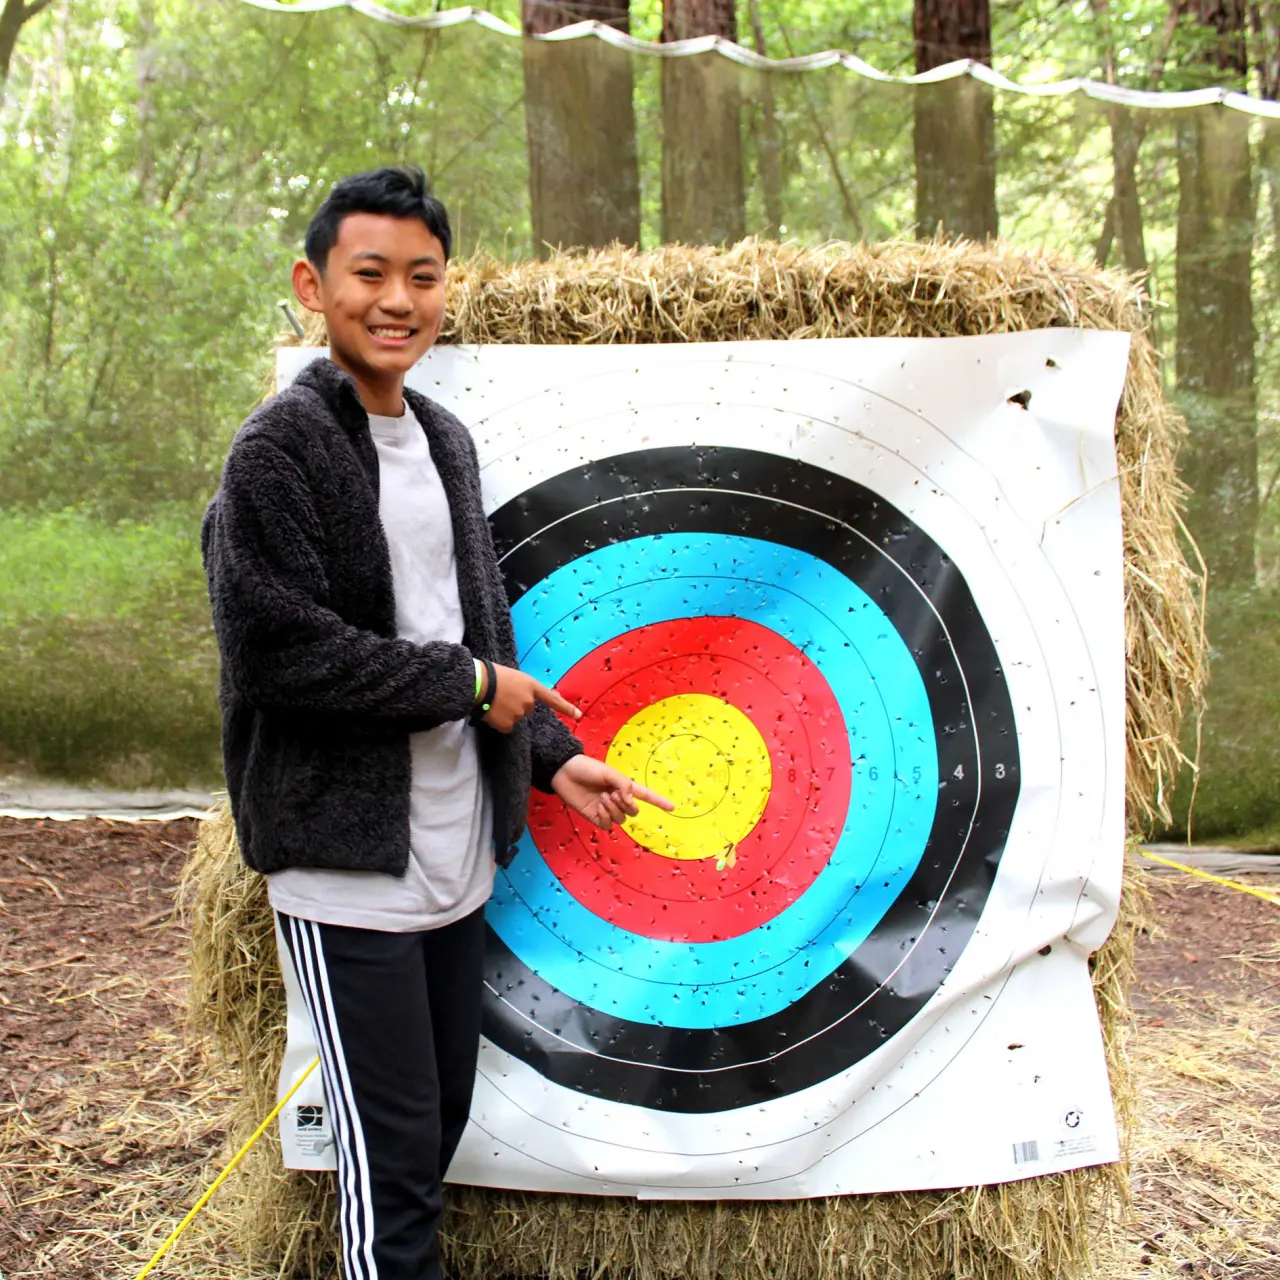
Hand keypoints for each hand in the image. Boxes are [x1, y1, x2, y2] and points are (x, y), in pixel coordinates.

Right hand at [481, 662, 580, 733]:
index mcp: (532, 687)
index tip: (579, 716)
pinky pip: (506, 726)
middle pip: (527, 710)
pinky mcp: (508, 724)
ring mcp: (519, 714)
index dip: (566, 708)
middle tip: (502, 696)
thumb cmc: (493, 675)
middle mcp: (529, 702)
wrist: (478, 683)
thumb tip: (536, 697)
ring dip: (506, 713)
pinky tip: (492, 711)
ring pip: (515, 718)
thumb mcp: (515, 677)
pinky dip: (499, 722)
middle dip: (517, 705)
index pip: (552, 699)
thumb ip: (527, 688)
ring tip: (494, 702)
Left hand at [551, 754, 674, 830]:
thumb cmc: (587, 768)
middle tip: (613, 793)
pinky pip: (607, 825)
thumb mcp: (609, 773)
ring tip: (601, 797)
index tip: (672, 808)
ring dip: (613, 809)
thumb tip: (631, 802)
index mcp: (624, 786)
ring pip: (620, 819)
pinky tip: (597, 807)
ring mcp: (606, 809)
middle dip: (626, 805)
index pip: (646, 795)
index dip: (659, 801)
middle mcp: (617, 799)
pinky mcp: (595, 817)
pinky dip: (604, 817)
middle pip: (633, 812)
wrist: (564, 772)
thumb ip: (623, 786)